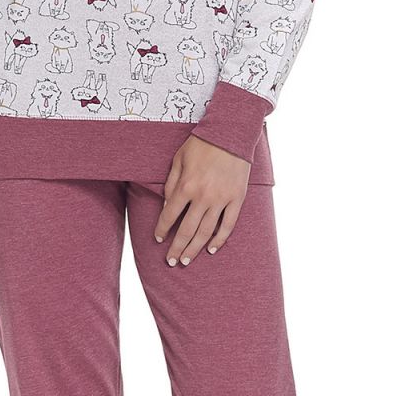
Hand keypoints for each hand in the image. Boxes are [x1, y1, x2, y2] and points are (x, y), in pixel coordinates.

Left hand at [154, 134, 250, 265]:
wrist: (230, 134)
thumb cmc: (201, 144)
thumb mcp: (178, 159)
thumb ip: (171, 184)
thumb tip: (168, 207)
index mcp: (186, 185)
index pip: (170, 215)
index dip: (162, 229)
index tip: (158, 239)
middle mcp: (203, 196)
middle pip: (187, 230)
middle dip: (177, 247)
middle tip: (171, 261)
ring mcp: (222, 199)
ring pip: (206, 232)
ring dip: (195, 248)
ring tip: (187, 260)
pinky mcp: (236, 199)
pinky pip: (228, 225)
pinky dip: (220, 239)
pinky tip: (211, 249)